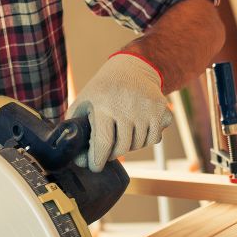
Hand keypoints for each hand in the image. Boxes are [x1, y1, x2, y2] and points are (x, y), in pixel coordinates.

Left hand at [66, 52, 172, 171]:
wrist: (132, 68)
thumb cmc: (103, 90)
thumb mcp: (84, 101)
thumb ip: (75, 125)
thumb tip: (75, 156)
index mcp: (104, 105)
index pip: (104, 143)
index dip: (98, 160)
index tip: (95, 167)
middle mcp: (127, 107)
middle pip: (122, 147)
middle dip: (113, 154)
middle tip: (109, 150)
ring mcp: (147, 109)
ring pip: (139, 145)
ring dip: (130, 145)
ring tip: (123, 132)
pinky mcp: (162, 111)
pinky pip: (154, 139)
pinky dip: (146, 139)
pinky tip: (138, 127)